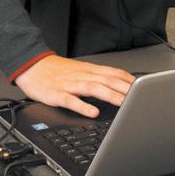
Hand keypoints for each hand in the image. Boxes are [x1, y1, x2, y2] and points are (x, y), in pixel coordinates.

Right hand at [14, 55, 135, 116]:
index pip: (112, 73)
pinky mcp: (55, 93)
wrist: (29, 64)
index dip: (129, 80)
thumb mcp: (77, 70)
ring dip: (109, 95)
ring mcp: (68, 84)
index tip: (145, 88)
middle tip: (140, 98)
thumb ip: (96, 76)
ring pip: (91, 88)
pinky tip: (91, 111)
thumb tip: (117, 84)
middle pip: (106, 81)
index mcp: (86, 70)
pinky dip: (82, 105)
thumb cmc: (54, 70)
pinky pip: (70, 99)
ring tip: (123, 104)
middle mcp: (80, 75)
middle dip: (124, 89)